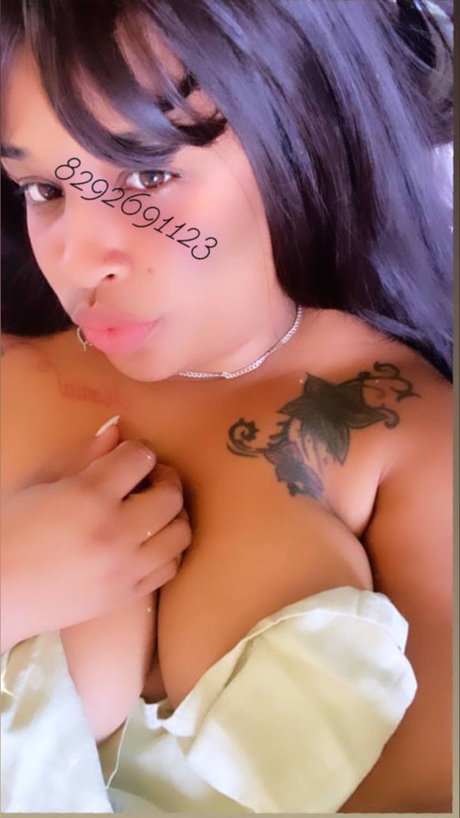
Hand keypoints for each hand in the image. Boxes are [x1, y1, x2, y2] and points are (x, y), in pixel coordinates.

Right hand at [1, 420, 191, 649]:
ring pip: (181, 532)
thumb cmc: (11, 530)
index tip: (128, 456)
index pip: (141, 457)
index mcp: (88, 495)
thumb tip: (118, 430)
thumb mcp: (40, 482)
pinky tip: (148, 541)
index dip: (137, 450)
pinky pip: (171, 567)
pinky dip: (167, 549)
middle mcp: (114, 531)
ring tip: (151, 511)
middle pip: (171, 494)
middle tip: (147, 480)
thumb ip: (83, 455)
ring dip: (172, 514)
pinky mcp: (128, 595)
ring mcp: (125, 568)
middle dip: (164, 479)